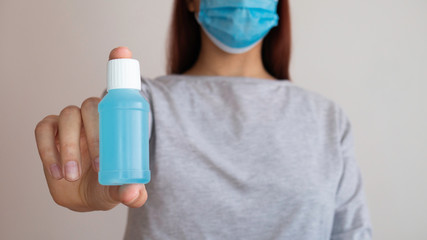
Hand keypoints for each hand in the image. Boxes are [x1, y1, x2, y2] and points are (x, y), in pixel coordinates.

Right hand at [34, 47, 147, 211]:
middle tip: (100, 167)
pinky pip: (44, 129)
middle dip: (95, 136)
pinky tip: (57, 171)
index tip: (122, 51)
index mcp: (116, 121)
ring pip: (67, 116)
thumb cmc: (108, 184)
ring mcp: (71, 122)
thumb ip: (131, 192)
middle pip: (91, 106)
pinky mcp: (50, 131)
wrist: (83, 196)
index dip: (119, 65)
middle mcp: (94, 116)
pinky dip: (48, 149)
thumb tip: (133, 192)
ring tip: (72, 175)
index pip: (118, 90)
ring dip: (69, 146)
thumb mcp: (122, 189)